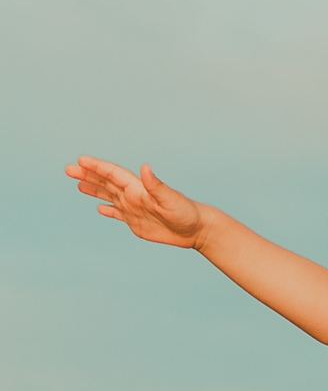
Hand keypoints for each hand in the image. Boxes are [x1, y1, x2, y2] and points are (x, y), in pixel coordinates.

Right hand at [66, 157, 203, 248]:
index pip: (113, 174)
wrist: (195, 229)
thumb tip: (145, 168)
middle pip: (105, 182)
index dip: (96, 167)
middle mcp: (133, 196)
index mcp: (138, 188)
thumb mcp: (170, 199)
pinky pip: (118, 214)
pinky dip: (108, 210)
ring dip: (93, 190)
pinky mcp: (137, 222)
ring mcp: (134, 208)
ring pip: (108, 196)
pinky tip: (99, 209)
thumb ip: (156, 185)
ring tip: (77, 184)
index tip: (80, 160)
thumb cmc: (186, 213)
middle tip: (68, 169)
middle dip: (87, 176)